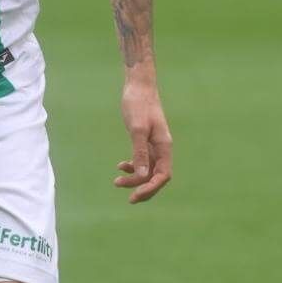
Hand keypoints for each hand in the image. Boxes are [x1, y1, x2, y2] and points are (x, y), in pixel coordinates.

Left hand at [115, 76, 171, 202]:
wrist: (138, 85)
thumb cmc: (138, 104)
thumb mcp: (136, 129)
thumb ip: (140, 152)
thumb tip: (142, 176)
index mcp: (164, 146)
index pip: (163, 175)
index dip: (151, 188)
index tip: (135, 195)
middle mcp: (162, 147)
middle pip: (156, 176)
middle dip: (143, 188)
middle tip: (127, 197)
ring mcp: (154, 144)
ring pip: (148, 169)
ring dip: (135, 178)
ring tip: (117, 181)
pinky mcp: (145, 139)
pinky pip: (142, 160)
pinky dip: (132, 165)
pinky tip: (120, 166)